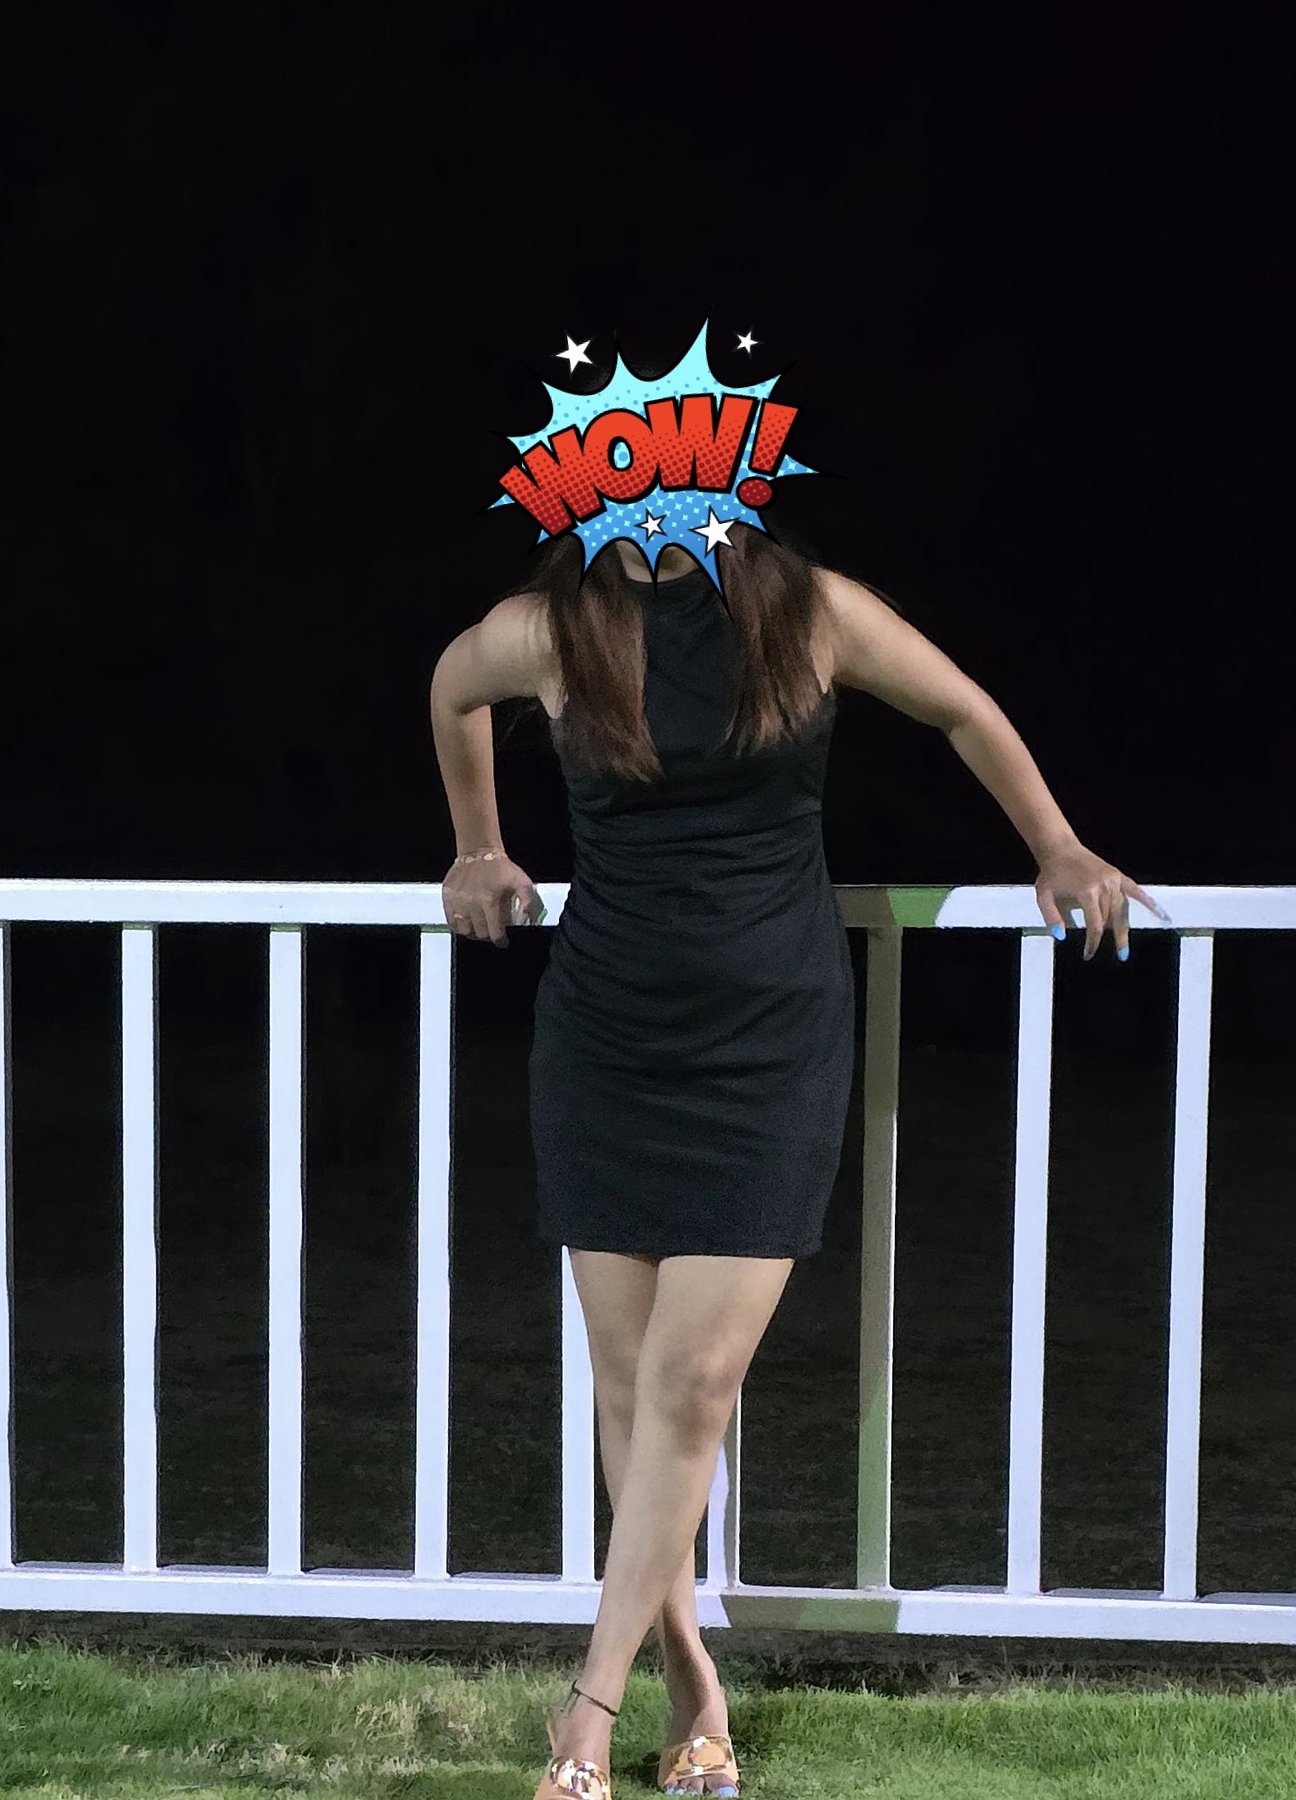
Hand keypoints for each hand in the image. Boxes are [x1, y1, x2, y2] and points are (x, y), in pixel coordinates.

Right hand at [442, 853, 545, 949]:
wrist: (478, 851)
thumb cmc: (500, 868)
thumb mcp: (520, 880)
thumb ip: (527, 898)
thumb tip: (526, 916)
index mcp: (489, 900)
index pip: (494, 931)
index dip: (500, 940)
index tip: (503, 942)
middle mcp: (471, 903)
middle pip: (479, 933)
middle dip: (488, 936)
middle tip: (492, 932)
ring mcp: (457, 901)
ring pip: (464, 930)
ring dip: (473, 933)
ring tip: (479, 929)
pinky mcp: (447, 898)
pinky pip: (451, 922)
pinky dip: (459, 927)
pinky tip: (467, 924)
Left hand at [1034, 841, 1170, 961]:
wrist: (1060, 849)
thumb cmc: (1051, 874)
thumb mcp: (1043, 896)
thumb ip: (1051, 917)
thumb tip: (1062, 937)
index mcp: (1087, 891)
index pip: (1095, 923)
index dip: (1093, 941)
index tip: (1088, 955)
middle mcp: (1104, 885)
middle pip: (1111, 917)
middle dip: (1113, 938)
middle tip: (1120, 957)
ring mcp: (1113, 879)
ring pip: (1123, 908)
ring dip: (1125, 928)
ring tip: (1125, 947)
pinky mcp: (1118, 875)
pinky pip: (1135, 890)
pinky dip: (1147, 901)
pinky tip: (1160, 913)